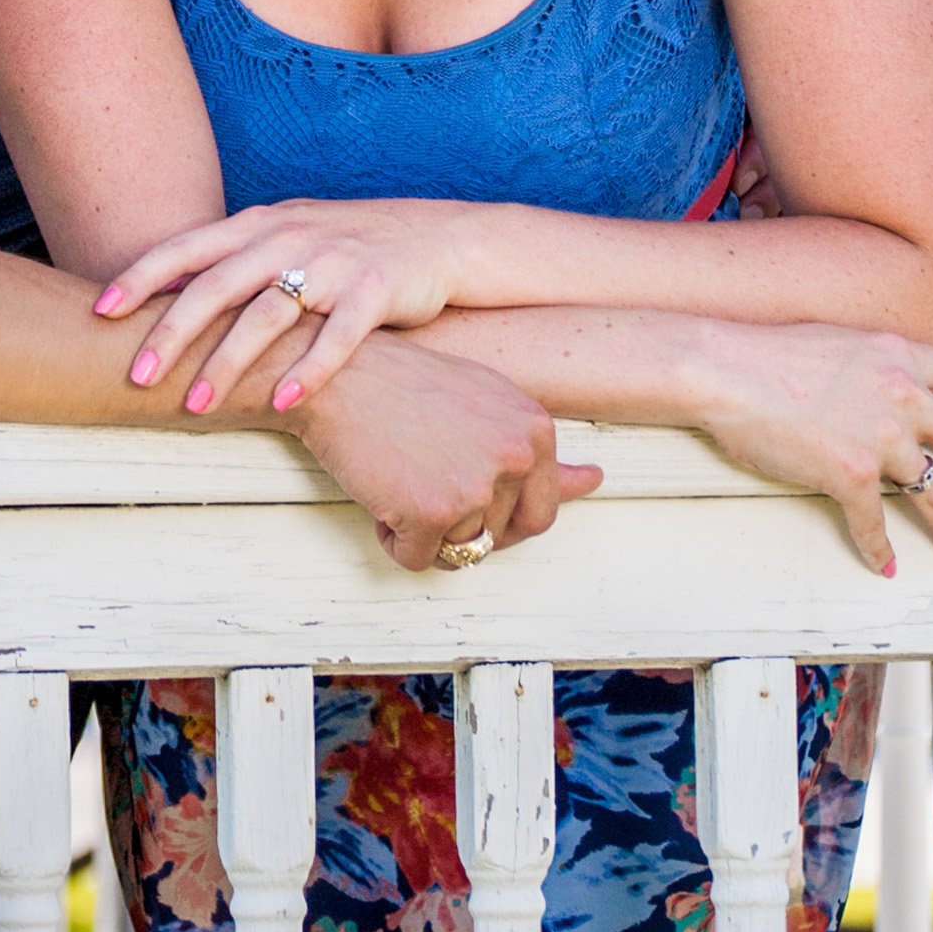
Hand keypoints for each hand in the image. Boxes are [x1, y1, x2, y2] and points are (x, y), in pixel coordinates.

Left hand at [99, 199, 467, 416]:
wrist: (438, 238)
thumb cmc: (348, 247)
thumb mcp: (286, 237)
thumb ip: (233, 259)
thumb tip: (166, 292)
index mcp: (259, 224)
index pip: (187, 247)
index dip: (141, 276)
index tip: (101, 311)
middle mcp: (289, 237)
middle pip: (217, 285)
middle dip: (171, 333)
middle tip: (137, 378)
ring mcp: (334, 262)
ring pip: (268, 314)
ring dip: (228, 363)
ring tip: (196, 405)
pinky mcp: (377, 290)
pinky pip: (337, 337)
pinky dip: (308, 372)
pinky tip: (282, 404)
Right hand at [289, 333, 601, 572]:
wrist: (336, 373)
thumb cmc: (406, 385)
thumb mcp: (485, 403)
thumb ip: (537, 449)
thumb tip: (596, 481)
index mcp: (535, 428)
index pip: (542, 510)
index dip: (497, 513)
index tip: (462, 488)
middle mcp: (517, 456)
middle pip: (500, 537)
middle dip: (463, 526)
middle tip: (426, 482)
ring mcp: (476, 485)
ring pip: (458, 550)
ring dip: (425, 530)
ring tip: (401, 474)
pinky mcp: (431, 511)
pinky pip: (417, 558)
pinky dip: (393, 538)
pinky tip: (380, 490)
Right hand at [685, 323, 932, 573]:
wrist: (723, 369)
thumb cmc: (764, 352)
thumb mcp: (837, 342)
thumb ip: (875, 364)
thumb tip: (890, 387)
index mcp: (898, 357)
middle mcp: (901, 395)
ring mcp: (879, 437)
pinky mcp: (849, 474)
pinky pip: (874, 523)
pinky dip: (879, 548)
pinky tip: (885, 564)